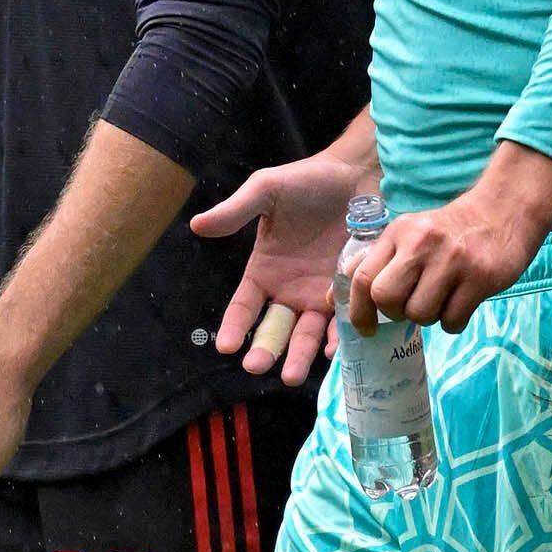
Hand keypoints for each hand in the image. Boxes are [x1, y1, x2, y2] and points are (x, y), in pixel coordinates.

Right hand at [191, 148, 373, 385]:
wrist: (355, 176)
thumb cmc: (307, 181)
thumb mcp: (266, 191)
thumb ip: (236, 211)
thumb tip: (196, 225)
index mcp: (264, 271)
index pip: (243, 307)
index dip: (234, 326)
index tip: (225, 346)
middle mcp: (289, 290)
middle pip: (274, 329)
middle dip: (265, 350)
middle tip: (257, 366)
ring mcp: (319, 295)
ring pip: (306, 334)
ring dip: (300, 356)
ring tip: (293, 376)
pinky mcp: (348, 293)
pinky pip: (341, 322)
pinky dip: (336, 338)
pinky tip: (331, 350)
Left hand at [349, 145, 551, 335]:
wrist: (502, 212)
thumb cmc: (448, 230)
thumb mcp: (407, 234)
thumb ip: (373, 262)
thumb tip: (332, 296)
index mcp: (399, 233)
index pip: (363, 277)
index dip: (358, 310)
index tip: (366, 328)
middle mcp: (422, 243)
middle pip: (387, 298)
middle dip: (395, 313)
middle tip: (410, 307)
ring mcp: (453, 260)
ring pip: (421, 314)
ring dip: (428, 318)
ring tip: (441, 300)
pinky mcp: (481, 277)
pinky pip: (452, 320)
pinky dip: (453, 321)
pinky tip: (460, 303)